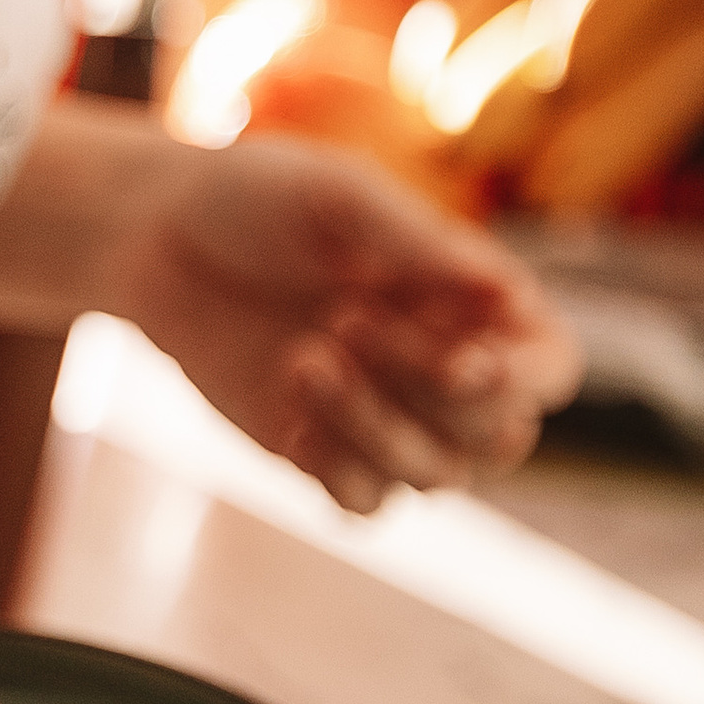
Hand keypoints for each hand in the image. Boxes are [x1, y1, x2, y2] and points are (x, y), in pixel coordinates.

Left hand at [107, 132, 580, 512]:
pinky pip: (367, 506)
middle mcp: (442, 366)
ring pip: (435, 476)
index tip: (464, 356)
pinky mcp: (321, 451)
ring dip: (377, 426)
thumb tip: (506, 298)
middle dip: (433, 392)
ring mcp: (385, 416)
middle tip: (346, 318)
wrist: (155, 236)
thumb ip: (418, 245)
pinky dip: (340, 474)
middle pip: (500, 435)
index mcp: (470, 299)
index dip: (522, 378)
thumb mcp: (339, 198)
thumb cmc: (259, 197)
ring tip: (303, 355)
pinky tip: (291, 423)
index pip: (548, 368)